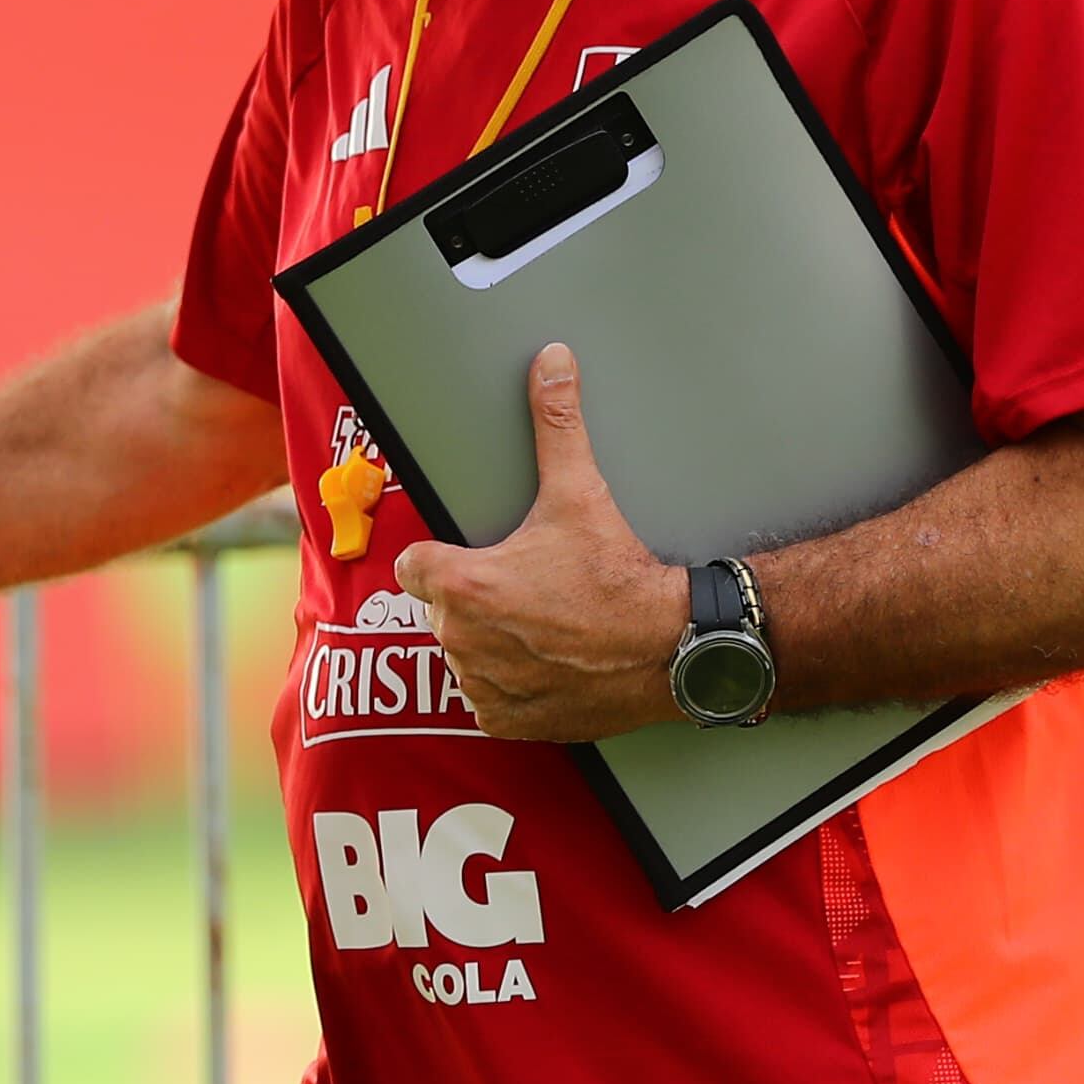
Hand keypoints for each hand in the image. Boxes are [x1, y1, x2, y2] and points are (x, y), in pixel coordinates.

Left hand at [391, 344, 686, 742]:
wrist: (669, 648)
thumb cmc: (619, 576)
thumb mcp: (580, 494)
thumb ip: (555, 426)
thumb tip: (550, 364)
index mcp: (462, 585)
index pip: (414, 566)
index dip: (444, 559)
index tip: (478, 559)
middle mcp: (461, 641)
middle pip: (443, 611)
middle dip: (474, 601)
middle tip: (529, 589)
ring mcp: (482, 685)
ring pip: (465, 656)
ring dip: (491, 644)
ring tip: (544, 626)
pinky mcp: (506, 720)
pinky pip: (488, 700)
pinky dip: (510, 687)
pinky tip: (547, 663)